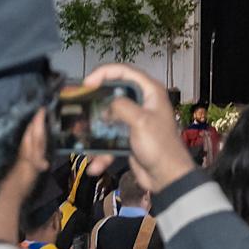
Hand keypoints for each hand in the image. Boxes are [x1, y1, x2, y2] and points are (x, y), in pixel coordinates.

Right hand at [81, 63, 197, 191]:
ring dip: (96, 130)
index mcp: (150, 92)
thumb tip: (107, 106)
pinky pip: (110, 139)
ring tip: (84, 139)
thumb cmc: (160, 146)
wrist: (167, 177)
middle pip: (114, 94)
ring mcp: (135, 120)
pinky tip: (96, 164)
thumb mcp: (140, 121)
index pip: (125, 71)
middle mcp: (142, 102)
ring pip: (109, 118)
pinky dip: (103, 151)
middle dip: (96, 102)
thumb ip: (121, 107)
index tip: (87, 83)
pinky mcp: (129, 137)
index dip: (104, 73)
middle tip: (81, 107)